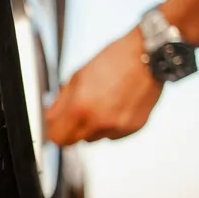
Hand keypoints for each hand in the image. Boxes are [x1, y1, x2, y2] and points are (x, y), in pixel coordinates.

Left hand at [45, 27, 163, 145]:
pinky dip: (109, 125)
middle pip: (74, 141)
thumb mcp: (78, 76)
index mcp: (81, 107)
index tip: (54, 124)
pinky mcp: (132, 129)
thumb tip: (50, 117)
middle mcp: (99, 122)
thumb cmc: (115, 60)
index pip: (57, 137)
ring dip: (91, 126)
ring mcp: (117, 128)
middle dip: (70, 129)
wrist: (148, 56)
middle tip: (76, 112)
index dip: (54, 130)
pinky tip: (115, 105)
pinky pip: (112, 135)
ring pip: (93, 138)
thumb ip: (61, 102)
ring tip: (101, 103)